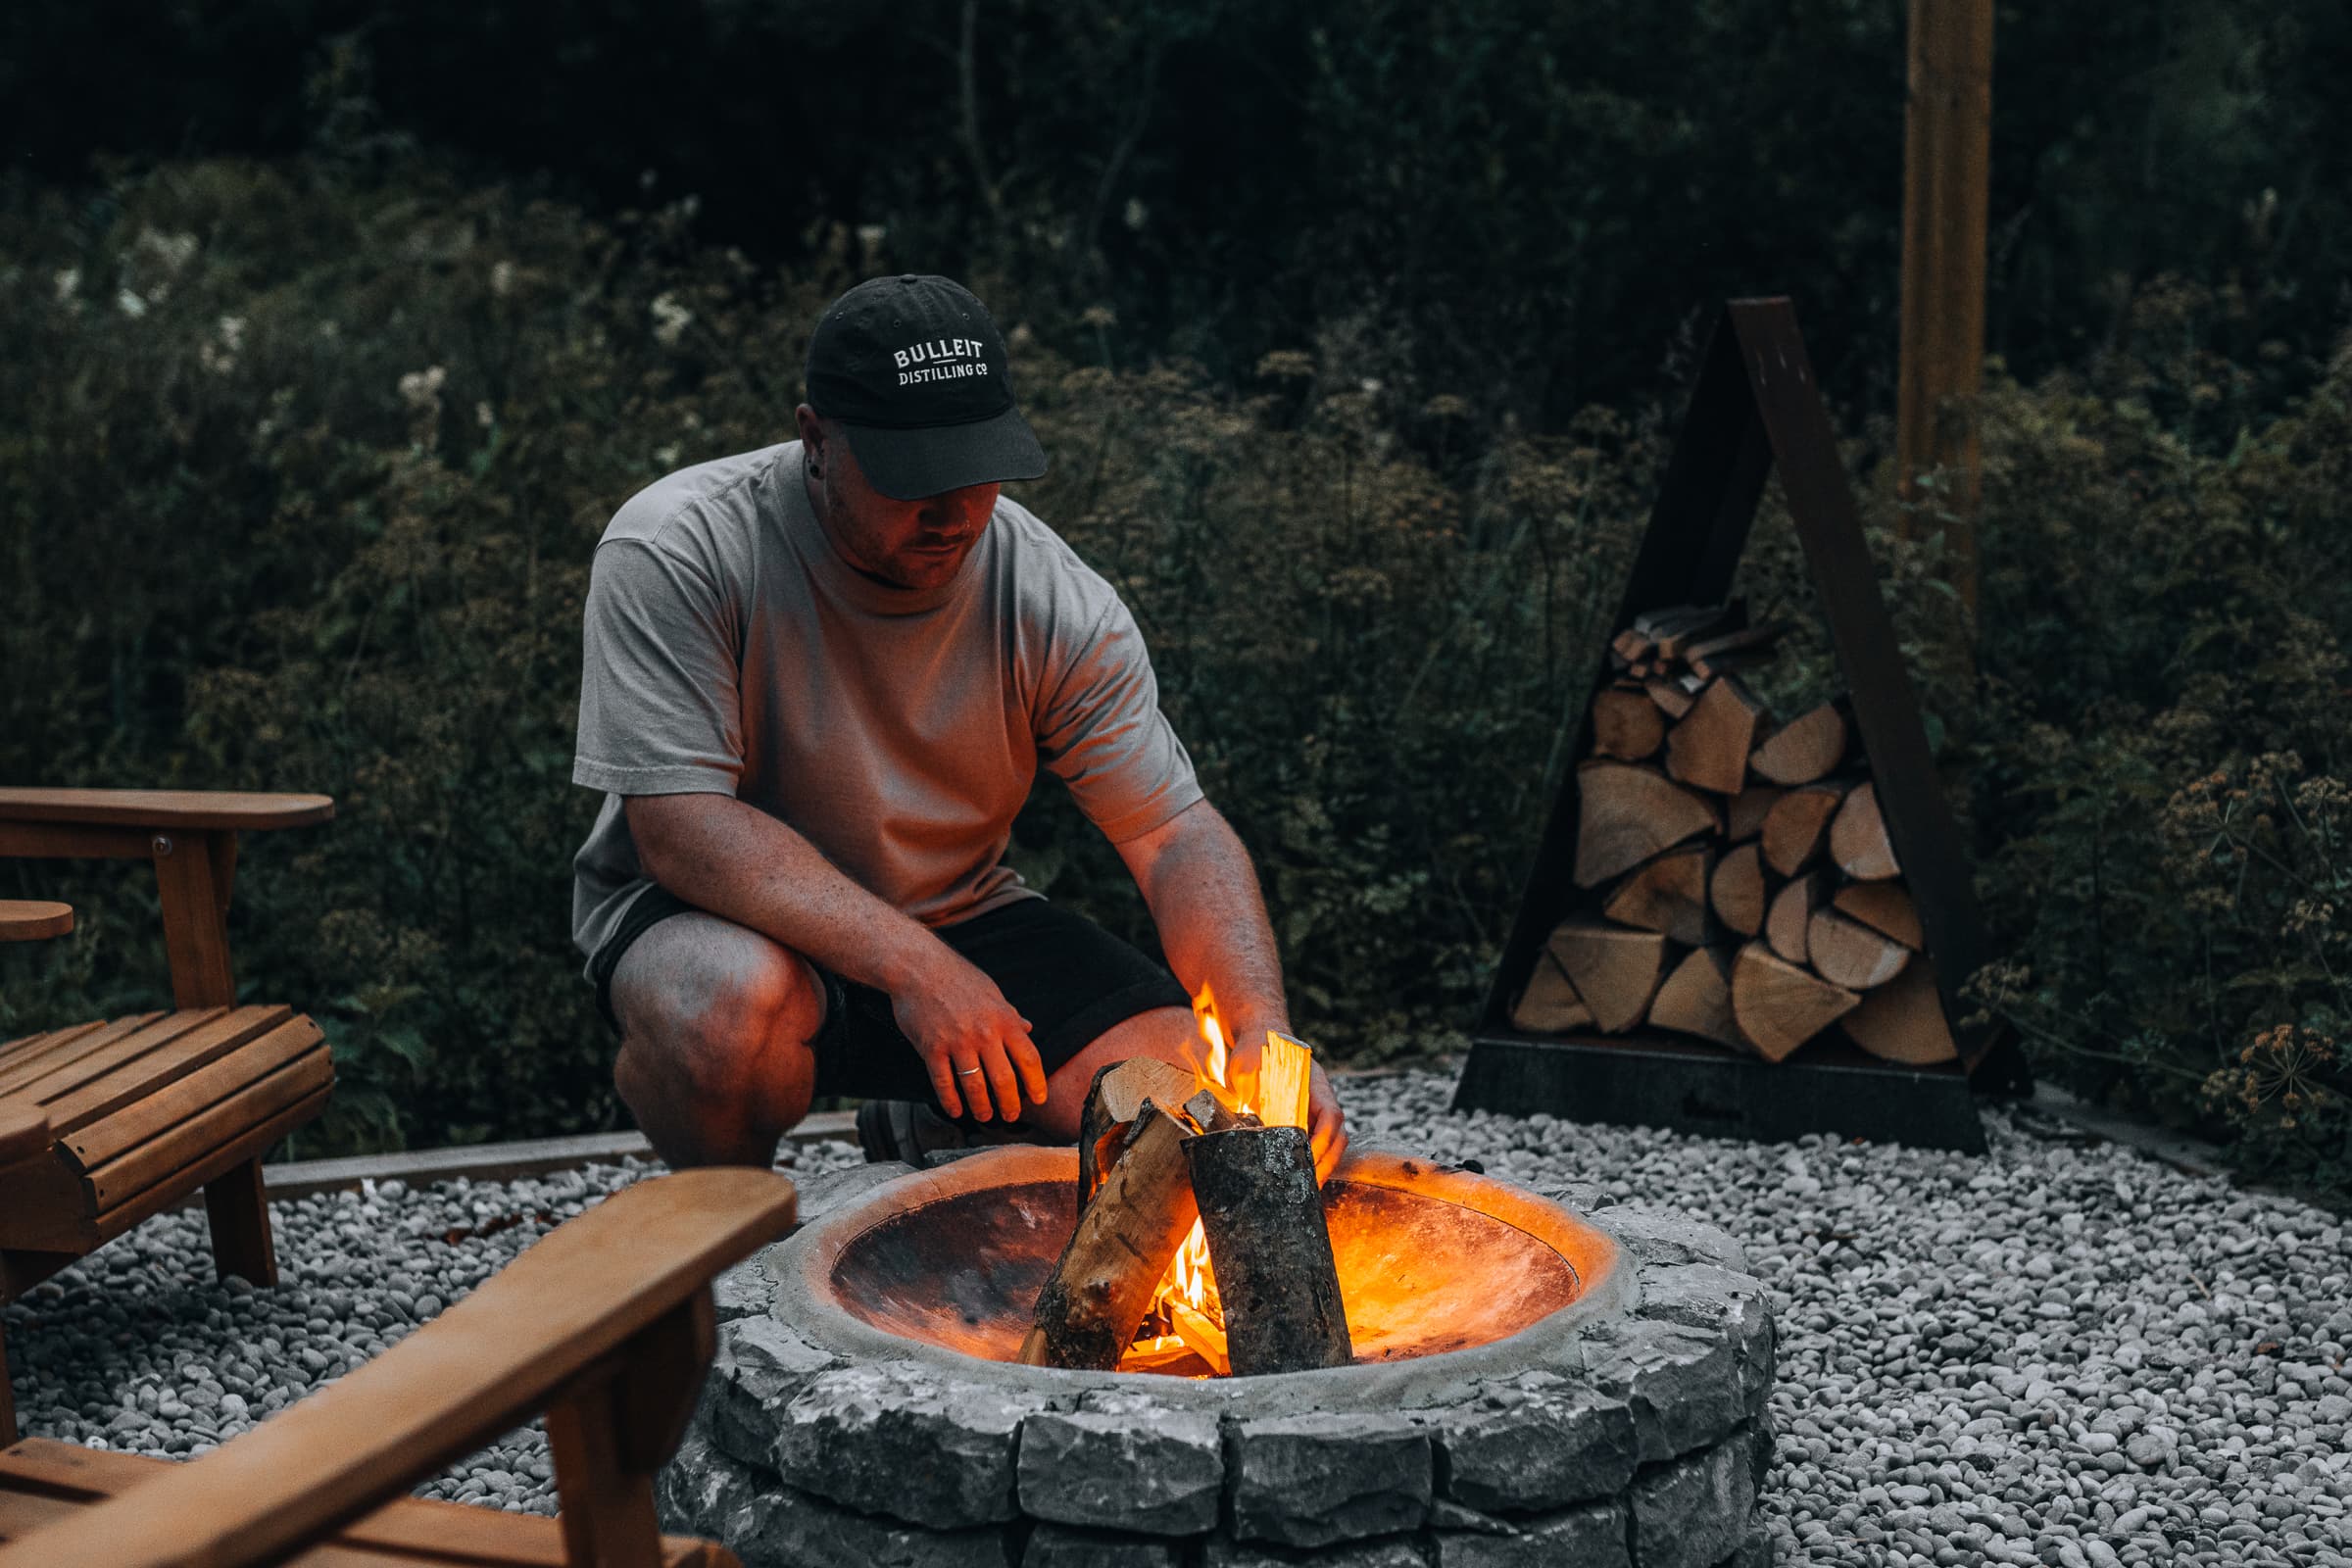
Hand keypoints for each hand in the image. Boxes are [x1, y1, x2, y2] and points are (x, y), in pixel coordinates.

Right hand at [888, 945, 1046, 1121]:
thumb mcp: (992, 992)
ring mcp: (957, 1041)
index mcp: (1004, 1019)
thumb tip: (1029, 1029)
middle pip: (1004, 1079)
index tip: (1039, 1099)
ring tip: (985, 1116)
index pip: (1028, 1058)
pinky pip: (943, 1082)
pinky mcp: (931, 1047)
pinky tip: (955, 1110)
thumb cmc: (958, 978)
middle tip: (1011, 1116)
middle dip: (1010, 1103)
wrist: (918, 967)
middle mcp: (984, 1033)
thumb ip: (1010, 1014)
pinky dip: (950, 1101)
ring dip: (982, 1107)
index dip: (1036, 1083)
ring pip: (975, 1086)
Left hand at [1229, 1016, 1347, 1180]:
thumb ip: (1252, 1097)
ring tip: (1307, 1188)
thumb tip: (1254, 1131)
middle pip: (1338, 1135)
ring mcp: (1316, 1109)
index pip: (1331, 1115)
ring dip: (1323, 1165)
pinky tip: (1300, 1176)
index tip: (1310, 1159)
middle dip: (1327, 1162)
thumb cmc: (1256, 1051)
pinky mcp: (1306, 1118)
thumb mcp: (1248, 1070)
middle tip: (1310, 1186)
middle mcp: (1320, 1098)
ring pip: (1332, 1142)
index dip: (1323, 1140)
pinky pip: (1317, 1142)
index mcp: (1313, 1084)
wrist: (1260, 1038)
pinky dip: (1313, 1160)